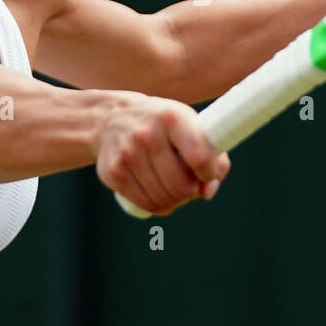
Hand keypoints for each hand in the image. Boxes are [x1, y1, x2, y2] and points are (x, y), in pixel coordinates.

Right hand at [95, 92, 230, 216]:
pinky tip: (161, 197)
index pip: (199, 158)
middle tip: (191, 186)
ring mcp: (128, 154)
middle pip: (181, 186)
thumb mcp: (190, 126)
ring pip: (164, 199)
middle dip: (192, 192)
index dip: (209, 174)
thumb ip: (213, 158)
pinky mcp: (114, 173)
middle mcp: (148, 134)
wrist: (112, 118)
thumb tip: (208, 191)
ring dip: (176, 201)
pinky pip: (146, 205)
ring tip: (175, 190)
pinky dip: (159, 207)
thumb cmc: (162, 125)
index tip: (207, 174)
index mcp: (172, 118)